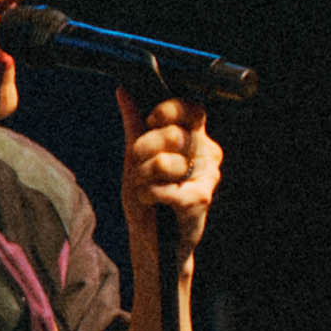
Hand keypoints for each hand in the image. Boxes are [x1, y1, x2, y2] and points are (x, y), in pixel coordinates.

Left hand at [115, 90, 219, 249]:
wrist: (152, 239)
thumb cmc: (147, 197)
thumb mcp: (134, 157)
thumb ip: (134, 124)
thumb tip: (124, 91)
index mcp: (194, 137)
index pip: (192, 109)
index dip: (170, 110)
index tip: (151, 119)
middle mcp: (206, 154)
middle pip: (173, 134)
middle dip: (143, 148)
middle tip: (137, 162)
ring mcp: (206, 177)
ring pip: (166, 162)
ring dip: (143, 176)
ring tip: (145, 186)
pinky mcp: (201, 200)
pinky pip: (166, 188)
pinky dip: (149, 194)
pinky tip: (149, 200)